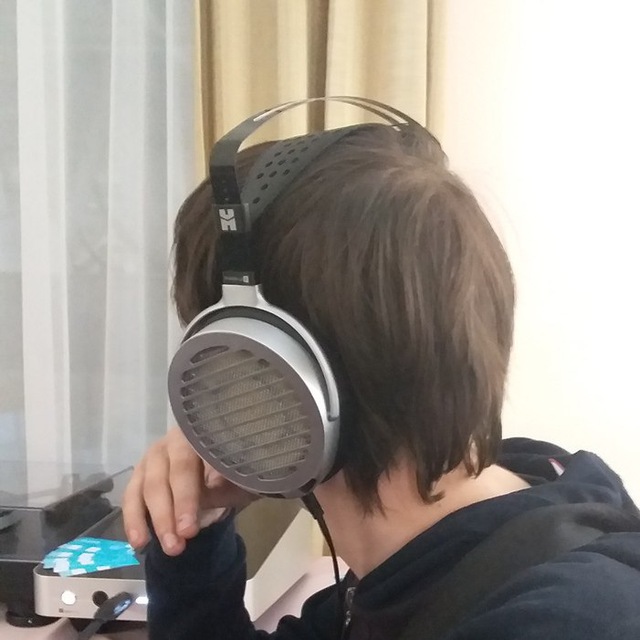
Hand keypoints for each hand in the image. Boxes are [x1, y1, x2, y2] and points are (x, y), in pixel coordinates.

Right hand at [123, 426, 257, 555]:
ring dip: (148, 520)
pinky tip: (138, 541)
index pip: (186, 467)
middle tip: (175, 547)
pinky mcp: (142, 474)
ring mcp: (153, 457)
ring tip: (151, 547)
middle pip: (160, 480)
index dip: (185, 499)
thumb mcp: (237, 476)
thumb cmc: (235, 469)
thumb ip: (226, 483)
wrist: (227, 464)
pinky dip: (133, 519)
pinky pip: (132, 496)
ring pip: (142, 489)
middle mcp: (170, 443)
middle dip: (166, 516)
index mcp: (196, 437)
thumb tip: (219, 492)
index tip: (188, 531)